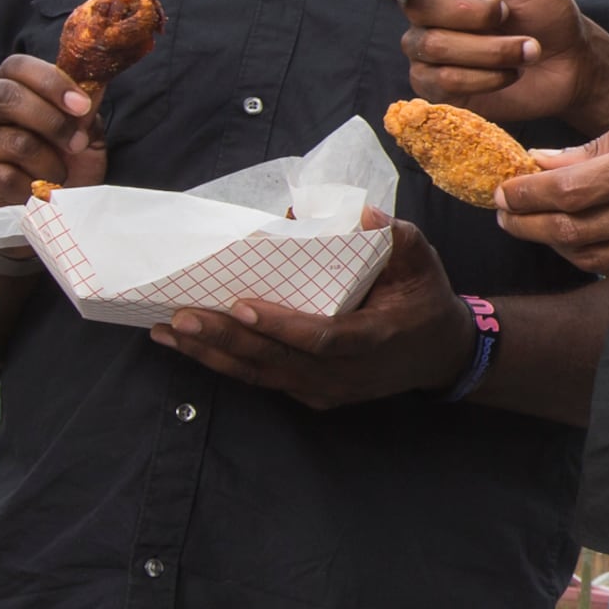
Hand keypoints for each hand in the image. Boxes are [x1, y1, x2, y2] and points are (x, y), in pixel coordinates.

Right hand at [0, 54, 106, 215]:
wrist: (32, 217)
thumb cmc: (56, 167)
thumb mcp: (80, 138)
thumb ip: (84, 114)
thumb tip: (95, 87)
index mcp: (6, 91)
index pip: (15, 66)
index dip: (50, 80)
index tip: (82, 104)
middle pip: (4, 96)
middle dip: (51, 121)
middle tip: (76, 145)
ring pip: (13, 141)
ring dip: (49, 163)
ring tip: (57, 177)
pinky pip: (5, 177)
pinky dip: (32, 188)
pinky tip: (35, 193)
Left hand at [149, 212, 477, 408]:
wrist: (440, 354)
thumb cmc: (425, 299)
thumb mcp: (421, 260)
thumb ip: (394, 236)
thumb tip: (360, 213)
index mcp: (374, 339)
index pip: (321, 337)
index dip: (279, 326)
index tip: (241, 305)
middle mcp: (345, 373)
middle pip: (277, 362)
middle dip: (224, 340)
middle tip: (181, 317)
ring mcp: (327, 390)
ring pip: (262, 376)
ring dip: (212, 355)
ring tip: (169, 332)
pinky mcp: (312, 394)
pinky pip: (264, 380)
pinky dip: (225, 364)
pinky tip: (191, 346)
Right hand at [363, 0, 608, 133]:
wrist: (570, 62)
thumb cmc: (544, 10)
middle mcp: (422, 9)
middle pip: (415, 6)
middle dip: (471, 12)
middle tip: (507, 12)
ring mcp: (425, 49)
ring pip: (431, 45)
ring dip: (490, 48)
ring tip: (528, 47)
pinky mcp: (436, 87)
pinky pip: (441, 81)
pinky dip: (484, 77)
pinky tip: (510, 72)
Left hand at [493, 95, 608, 283]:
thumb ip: (608, 140)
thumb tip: (546, 162)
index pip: (574, 188)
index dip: (525, 194)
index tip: (501, 189)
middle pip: (576, 228)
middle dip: (526, 223)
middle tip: (504, 213)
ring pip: (597, 256)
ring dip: (556, 243)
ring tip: (537, 225)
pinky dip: (595, 256)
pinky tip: (583, 238)